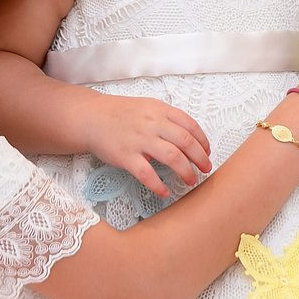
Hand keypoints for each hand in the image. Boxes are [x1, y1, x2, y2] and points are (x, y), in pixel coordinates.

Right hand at [81, 94, 211, 197]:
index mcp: (159, 110)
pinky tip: (164, 191)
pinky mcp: (125, 156)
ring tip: (190, 181)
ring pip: (171, 157)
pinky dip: (158, 185)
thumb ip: (166, 119)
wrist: (91, 118)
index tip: (207, 152)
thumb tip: (188, 138)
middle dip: (200, 158)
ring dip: (185, 171)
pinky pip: (147, 173)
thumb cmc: (121, 114)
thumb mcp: (147, 107)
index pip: (190, 125)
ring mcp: (139, 140)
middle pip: (185, 141)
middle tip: (205, 169)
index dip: (202, 141)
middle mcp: (152, 123)